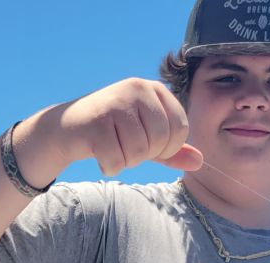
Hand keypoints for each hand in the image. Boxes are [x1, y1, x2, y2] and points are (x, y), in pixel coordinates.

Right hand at [55, 77, 202, 175]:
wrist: (70, 128)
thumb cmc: (113, 133)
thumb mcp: (147, 139)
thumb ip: (173, 150)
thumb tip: (199, 162)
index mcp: (155, 90)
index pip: (180, 128)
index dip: (168, 148)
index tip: (149, 146)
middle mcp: (137, 89)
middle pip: (160, 140)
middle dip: (145, 155)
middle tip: (127, 148)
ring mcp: (116, 102)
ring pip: (138, 152)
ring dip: (125, 161)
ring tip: (113, 149)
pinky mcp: (97, 120)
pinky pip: (116, 159)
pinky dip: (109, 166)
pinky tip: (100, 154)